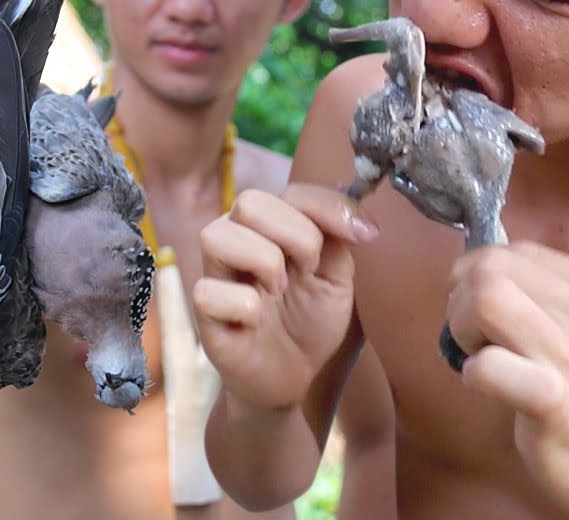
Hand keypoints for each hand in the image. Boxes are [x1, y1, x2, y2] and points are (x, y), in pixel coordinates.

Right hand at [193, 184, 377, 410]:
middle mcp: (239, 238)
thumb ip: (340, 239)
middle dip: (294, 233)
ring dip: (262, 261)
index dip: (329, 207)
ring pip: (218, 235)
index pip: (294, 192)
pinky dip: (243, 306)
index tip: (365, 235)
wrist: (293, 376)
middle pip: (250, 202)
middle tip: (309, 270)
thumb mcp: (337, 277)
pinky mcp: (203, 311)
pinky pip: (208, 292)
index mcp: (273, 226)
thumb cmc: (309, 321)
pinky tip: (257, 321)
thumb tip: (358, 217)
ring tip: (279, 291)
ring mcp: (217, 273)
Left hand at [442, 242, 568, 518]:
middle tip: (472, 338)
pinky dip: (475, 375)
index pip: (523, 250)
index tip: (483, 313)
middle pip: (495, 265)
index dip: (484, 276)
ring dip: (461, 327)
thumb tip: (495, 281)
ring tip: (480, 359)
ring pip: (486, 298)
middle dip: (461, 297)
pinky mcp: (562, 408)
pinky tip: (491, 391)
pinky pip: (491, 367)